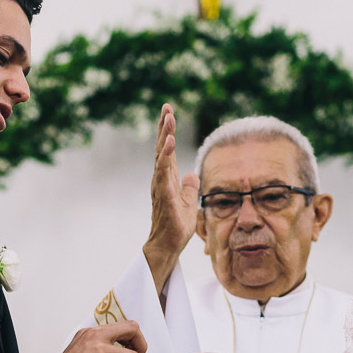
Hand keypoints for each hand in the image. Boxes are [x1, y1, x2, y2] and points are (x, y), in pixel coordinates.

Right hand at [57, 321, 147, 352]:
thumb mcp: (82, 352)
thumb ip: (100, 346)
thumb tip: (125, 347)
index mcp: (91, 332)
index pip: (126, 325)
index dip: (134, 339)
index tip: (131, 352)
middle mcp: (96, 335)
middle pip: (134, 330)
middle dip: (140, 347)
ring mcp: (100, 349)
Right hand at [142, 104, 199, 292]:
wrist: (167, 245)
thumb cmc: (175, 225)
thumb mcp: (188, 202)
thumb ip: (189, 187)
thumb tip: (192, 175)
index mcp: (167, 177)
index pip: (166, 149)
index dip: (166, 130)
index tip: (168, 110)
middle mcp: (160, 178)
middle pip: (161, 147)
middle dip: (164, 126)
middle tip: (167, 107)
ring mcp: (160, 186)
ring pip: (161, 156)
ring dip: (164, 136)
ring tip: (168, 118)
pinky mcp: (164, 196)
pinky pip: (163, 172)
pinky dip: (165, 156)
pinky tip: (168, 142)